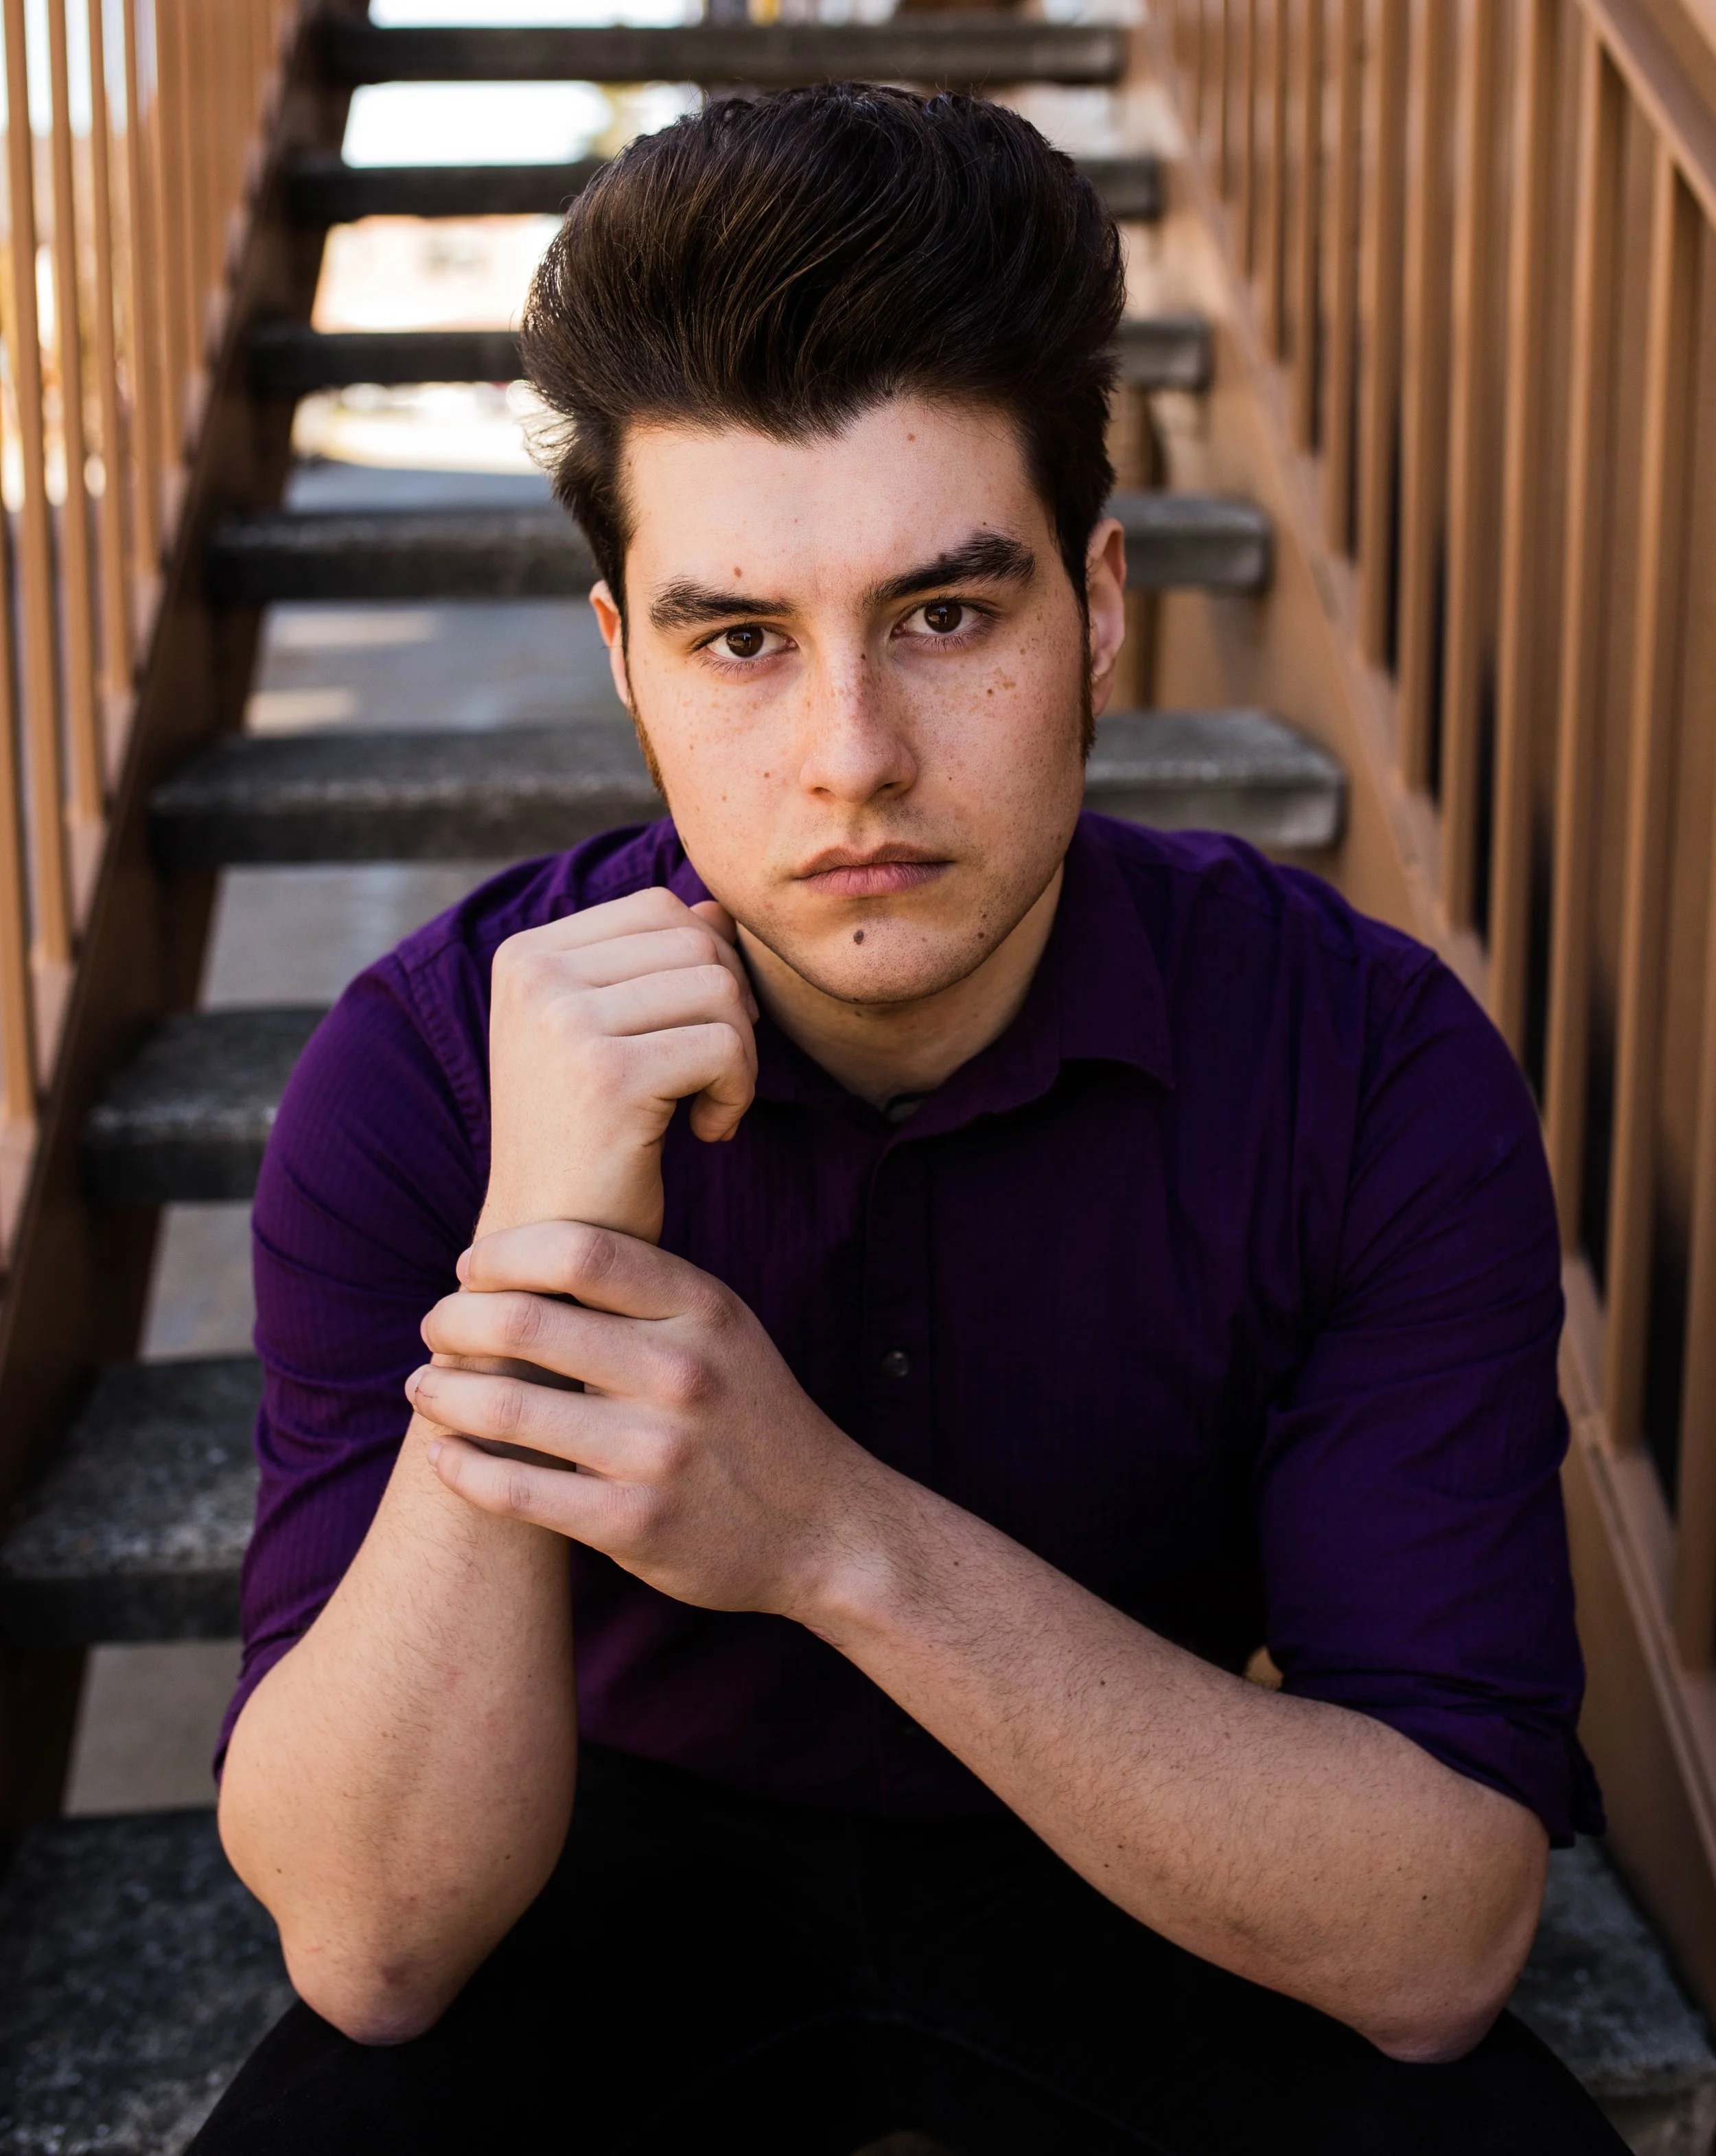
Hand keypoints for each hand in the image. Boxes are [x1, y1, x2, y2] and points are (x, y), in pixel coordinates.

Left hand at [406, 1221, 897, 1617]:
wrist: (824, 1528)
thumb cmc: (751, 1415)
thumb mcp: (722, 1329)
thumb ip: (643, 1291)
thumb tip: (524, 1254)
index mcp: (704, 1309)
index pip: (580, 1247)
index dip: (504, 1251)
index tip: (470, 1268)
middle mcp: (683, 1372)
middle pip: (526, 1320)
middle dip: (453, 1319)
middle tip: (434, 1327)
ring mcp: (658, 1451)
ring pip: (505, 1404)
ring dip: (440, 1392)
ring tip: (424, 1387)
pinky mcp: (632, 1524)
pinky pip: (514, 1490)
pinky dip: (461, 1467)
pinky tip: (444, 1455)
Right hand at [483, 887, 757, 1242]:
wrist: (546, 1245)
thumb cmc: (587, 1140)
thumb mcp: (602, 1035)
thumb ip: (652, 964)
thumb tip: (717, 908)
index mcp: (525, 954)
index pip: (659, 909)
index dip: (703, 969)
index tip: (687, 1041)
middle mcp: (534, 973)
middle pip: (697, 941)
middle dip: (729, 1011)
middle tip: (709, 1077)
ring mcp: (564, 1020)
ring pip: (719, 988)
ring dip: (738, 1054)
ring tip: (705, 1105)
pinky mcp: (608, 1074)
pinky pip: (725, 1046)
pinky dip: (737, 1093)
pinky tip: (706, 1132)